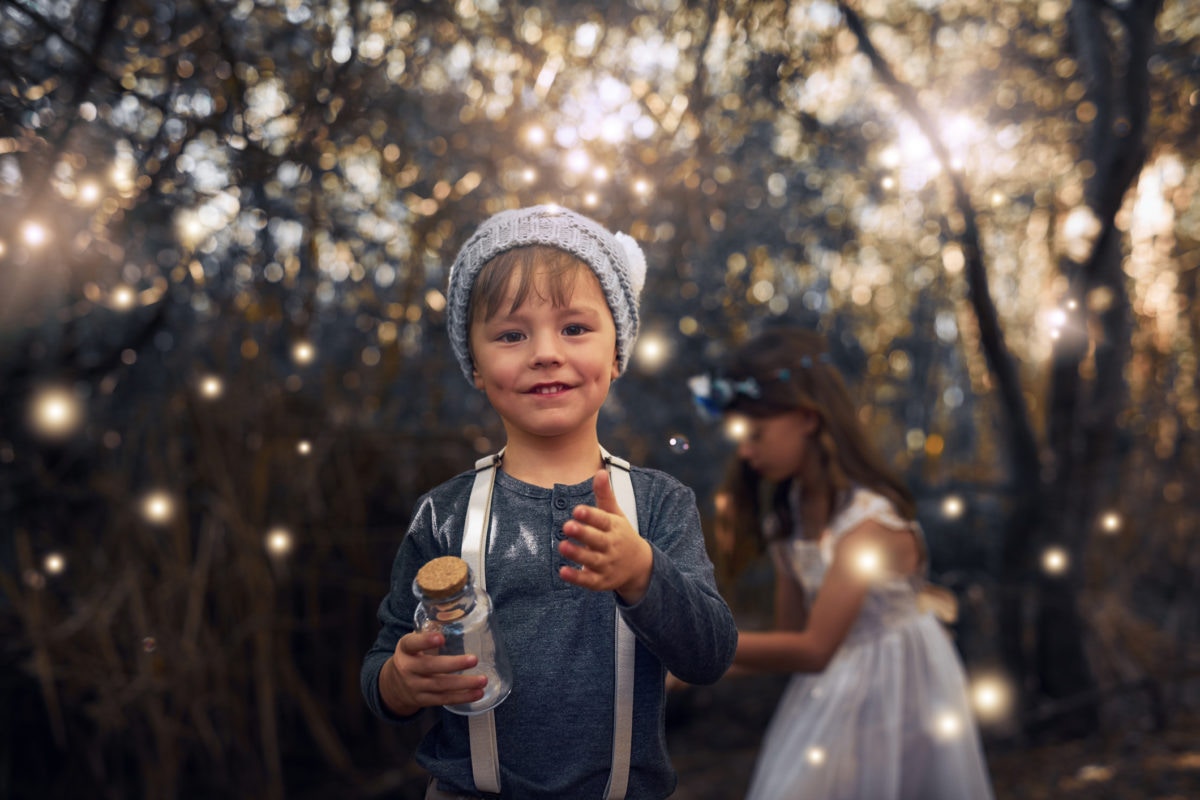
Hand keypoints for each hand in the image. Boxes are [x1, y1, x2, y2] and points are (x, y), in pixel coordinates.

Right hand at [378, 629, 486, 716]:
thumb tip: (455, 614)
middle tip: (474, 660)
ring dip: (464, 684)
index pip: (412, 644)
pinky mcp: (423, 700)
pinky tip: (477, 693)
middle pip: (430, 667)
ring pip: (440, 686)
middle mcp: (407, 668)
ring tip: (482, 680)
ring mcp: (414, 686)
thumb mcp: (413, 644)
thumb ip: (429, 633)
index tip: (441, 638)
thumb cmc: (412, 657)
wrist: (393, 686)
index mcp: (405, 650)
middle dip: (454, 664)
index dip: (425, 641)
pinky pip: (443, 699)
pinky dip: (462, 697)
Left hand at [558, 468, 653, 602]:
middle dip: (583, 534)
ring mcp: (607, 564)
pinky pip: (587, 580)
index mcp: (615, 527)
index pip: (603, 520)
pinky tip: (562, 571)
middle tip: (567, 526)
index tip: (577, 509)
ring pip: (591, 560)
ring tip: (562, 546)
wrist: (639, 566)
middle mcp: (611, 546)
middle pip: (597, 540)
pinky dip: (576, 577)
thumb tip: (599, 472)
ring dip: (577, 554)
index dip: (591, 515)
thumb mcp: (615, 514)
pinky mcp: (600, 581)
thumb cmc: (620, 534)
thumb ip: (604, 495)